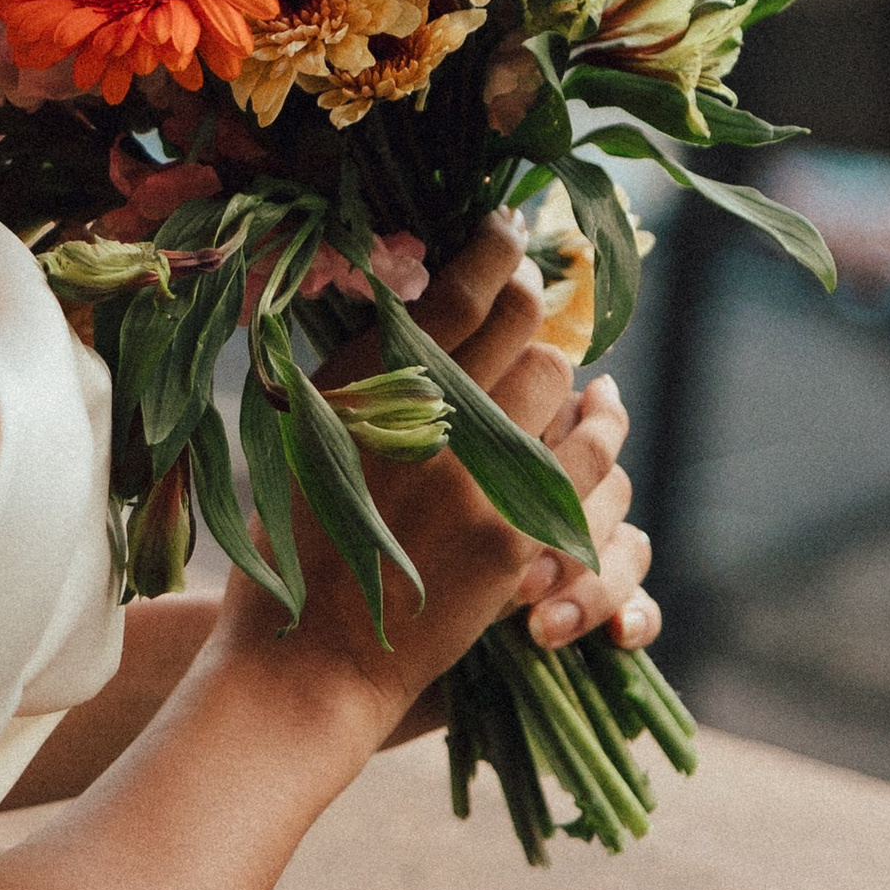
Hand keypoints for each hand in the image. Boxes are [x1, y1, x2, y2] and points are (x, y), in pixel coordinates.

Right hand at [221, 216, 644, 733]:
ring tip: (545, 373)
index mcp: (358, 383)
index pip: (453, 289)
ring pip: (555, 380)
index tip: (504, 230)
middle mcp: (420, 417)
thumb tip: (409, 292)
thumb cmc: (296, 548)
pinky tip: (593, 420)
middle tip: (525, 297)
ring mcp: (474, 478)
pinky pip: (584, 458)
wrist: (311, 659)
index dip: (492, 249)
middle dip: (529, 301)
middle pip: (517, 323)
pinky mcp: (515, 536)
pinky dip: (593, 432)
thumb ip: (360, 371)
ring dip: (555, 371)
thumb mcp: (306, 436)